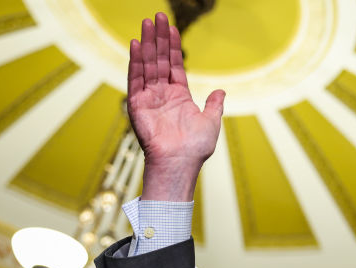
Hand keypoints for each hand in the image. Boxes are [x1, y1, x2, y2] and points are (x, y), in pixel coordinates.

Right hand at [128, 12, 224, 199]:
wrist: (179, 162)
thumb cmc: (195, 148)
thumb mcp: (211, 122)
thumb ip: (214, 105)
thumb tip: (221, 91)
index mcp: (179, 97)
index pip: (174, 65)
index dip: (173, 47)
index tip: (172, 28)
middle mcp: (162, 94)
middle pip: (159, 60)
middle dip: (159, 38)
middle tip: (157, 16)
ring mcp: (149, 98)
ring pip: (147, 65)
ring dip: (147, 43)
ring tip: (147, 22)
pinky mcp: (137, 104)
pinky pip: (135, 78)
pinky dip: (135, 61)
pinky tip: (136, 44)